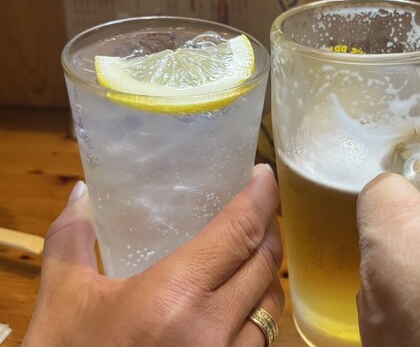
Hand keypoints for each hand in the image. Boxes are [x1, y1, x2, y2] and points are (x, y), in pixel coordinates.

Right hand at [23, 164, 283, 346]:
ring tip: (250, 252)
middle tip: (257, 208)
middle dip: (268, 229)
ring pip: (271, 304)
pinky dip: (258, 312)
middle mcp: (213, 330)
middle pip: (265, 263)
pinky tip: (239, 302)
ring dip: (266, 272)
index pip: (240, 233)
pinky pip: (260, 339)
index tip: (263, 175)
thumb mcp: (62, 304)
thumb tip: (81, 194)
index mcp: (175, 299)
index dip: (260, 197)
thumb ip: (71, 241)